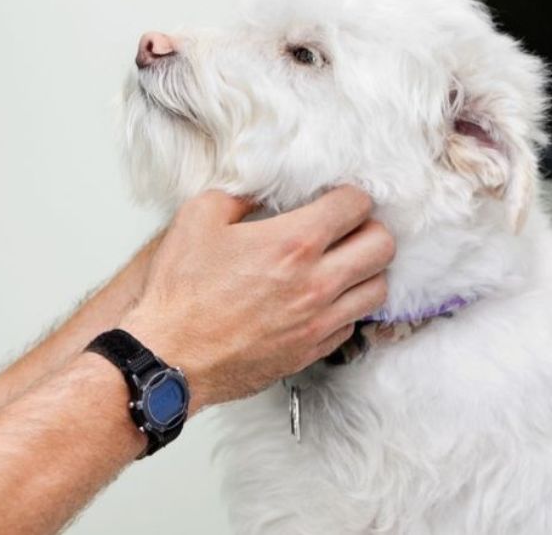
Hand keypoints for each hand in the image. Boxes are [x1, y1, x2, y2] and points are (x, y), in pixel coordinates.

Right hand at [120, 186, 394, 412]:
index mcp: (293, 243)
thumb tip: (261, 193)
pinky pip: (353, 324)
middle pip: (383, 246)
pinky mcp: (312, 350)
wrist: (168, 357)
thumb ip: (239, 195)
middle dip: (369, 230)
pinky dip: (347, 308)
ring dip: (366, 272)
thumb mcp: (198, 218)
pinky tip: (323, 300)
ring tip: (342, 266)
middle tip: (348, 231)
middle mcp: (316, 282)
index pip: (357, 206)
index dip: (350, 197)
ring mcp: (318, 321)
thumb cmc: (180, 293)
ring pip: (378, 289)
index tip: (337, 201)